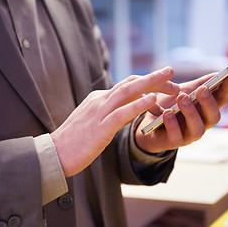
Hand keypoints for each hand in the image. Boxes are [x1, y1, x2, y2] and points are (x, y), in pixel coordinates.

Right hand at [51, 67, 179, 176]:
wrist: (54, 154)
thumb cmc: (75, 141)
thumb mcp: (95, 121)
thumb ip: (110, 113)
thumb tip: (128, 108)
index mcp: (99, 99)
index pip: (126, 86)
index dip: (147, 83)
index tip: (165, 86)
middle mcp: (100, 100)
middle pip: (130, 83)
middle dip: (153, 77)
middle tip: (172, 73)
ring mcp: (99, 113)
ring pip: (127, 92)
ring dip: (150, 83)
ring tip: (169, 78)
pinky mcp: (99, 128)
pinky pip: (121, 113)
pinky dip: (138, 104)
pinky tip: (153, 99)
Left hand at [135, 73, 227, 152]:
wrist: (146, 123)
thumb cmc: (167, 106)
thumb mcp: (181, 92)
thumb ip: (197, 85)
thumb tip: (216, 74)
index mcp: (205, 110)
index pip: (221, 101)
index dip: (227, 89)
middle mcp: (201, 124)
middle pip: (214, 117)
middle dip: (209, 102)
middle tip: (202, 89)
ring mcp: (189, 135)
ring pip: (197, 129)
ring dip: (191, 112)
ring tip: (182, 97)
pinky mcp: (173, 142)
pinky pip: (176, 137)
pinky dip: (172, 124)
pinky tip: (167, 113)